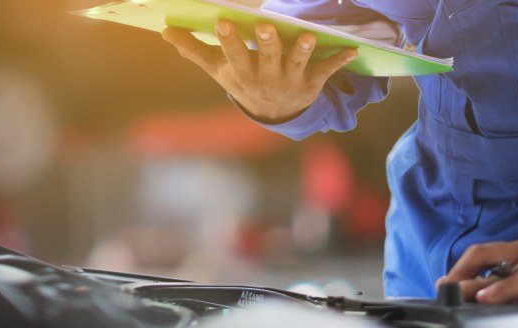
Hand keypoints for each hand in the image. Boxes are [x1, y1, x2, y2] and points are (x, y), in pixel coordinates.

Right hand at [162, 21, 357, 122]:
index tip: (224, 22)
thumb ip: (194, 50)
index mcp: (243, 73)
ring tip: (307, 36)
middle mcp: (267, 77)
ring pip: (298, 63)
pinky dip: (339, 60)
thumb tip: (165, 31)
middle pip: (267, 58)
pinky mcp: (312, 82)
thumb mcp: (218, 69)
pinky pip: (327, 70)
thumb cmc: (243, 81)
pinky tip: (351, 49)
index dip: (230, 41)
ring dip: (303, 50)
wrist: (273, 115)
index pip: (234, 55)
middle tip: (267, 26)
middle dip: (268, 43)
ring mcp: (291, 80)